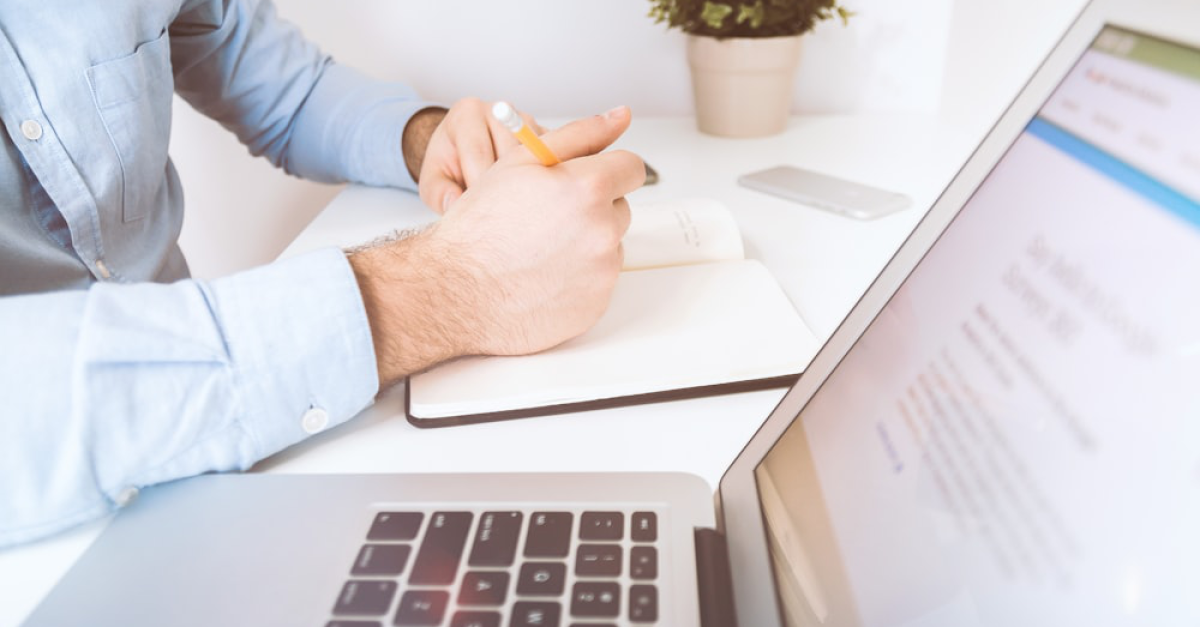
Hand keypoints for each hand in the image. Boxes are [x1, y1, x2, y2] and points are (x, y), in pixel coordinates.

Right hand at [350, 106, 644, 386]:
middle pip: (620, 208)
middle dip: (592, 208)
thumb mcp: (521, 161)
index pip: (631, 167)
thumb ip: (579, 134)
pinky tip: (542, 276)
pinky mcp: (596, 304)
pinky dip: (578, 277)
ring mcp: (602, 272)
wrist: (456, 291)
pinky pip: (599, 281)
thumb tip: (620, 116)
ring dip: (586, 243)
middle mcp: (603, 230)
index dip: (606, 170)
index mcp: (589, 187)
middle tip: (547, 217)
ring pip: (609, 245)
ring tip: (540, 249)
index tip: (586, 179)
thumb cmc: (481, 225)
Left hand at [416, 97, 544, 213]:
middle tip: (497, 212)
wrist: (466, 154)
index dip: (479, 185)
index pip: (478, 151)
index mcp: (466, 113)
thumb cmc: (449, 167)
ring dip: (526, 185)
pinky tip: (530, 197)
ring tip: (513, 205)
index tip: (478, 210)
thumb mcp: (433, 181)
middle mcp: (499, 110)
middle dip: (504, 187)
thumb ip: (439, 193)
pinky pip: (552, 160)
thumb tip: (454, 204)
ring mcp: (526, 120)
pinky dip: (543, 180)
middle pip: (510, 154)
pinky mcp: (547, 134)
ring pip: (535, 157)